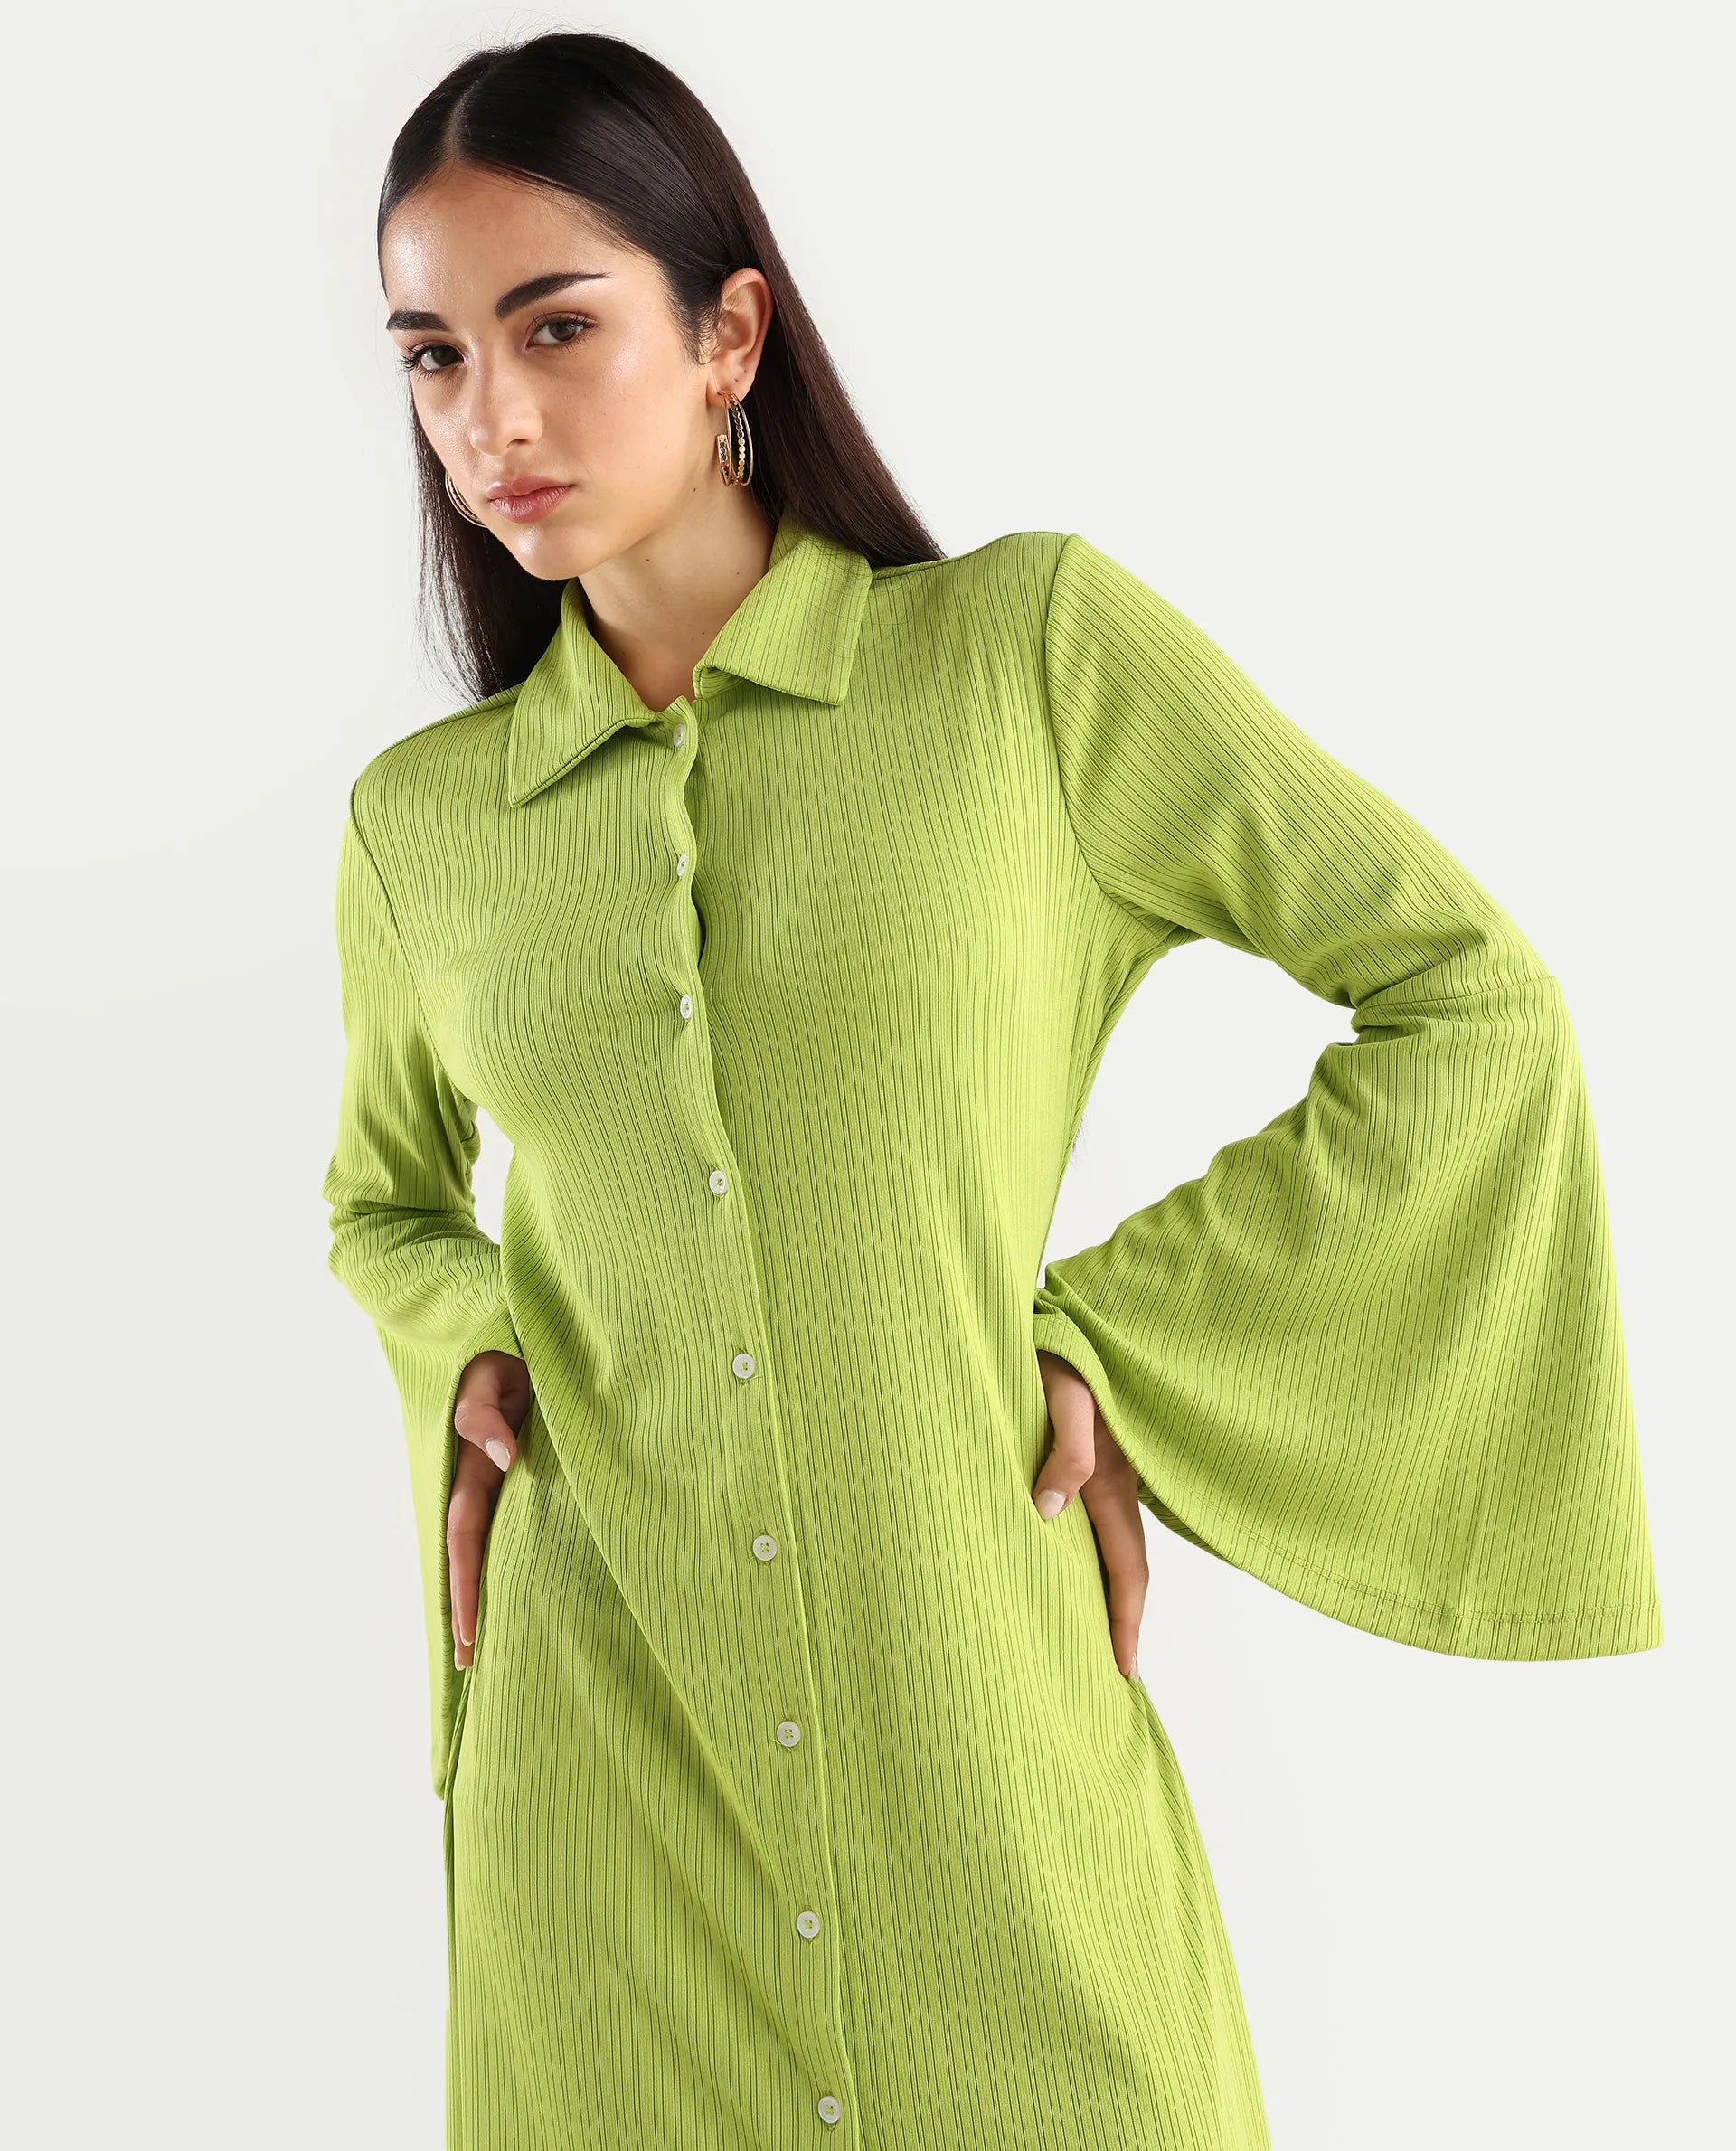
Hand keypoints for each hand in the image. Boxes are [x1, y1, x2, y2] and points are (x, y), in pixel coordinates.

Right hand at [449, 1349, 532, 1668]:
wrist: (535, 1327)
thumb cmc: (506, 1347)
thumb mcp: (490, 1372)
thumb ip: (485, 1414)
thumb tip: (505, 1460)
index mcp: (474, 1464)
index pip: (466, 1539)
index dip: (465, 1589)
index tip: (469, 1638)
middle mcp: (491, 1479)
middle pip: (478, 1555)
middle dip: (473, 1609)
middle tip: (475, 1666)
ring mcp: (514, 1477)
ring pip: (502, 1544)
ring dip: (497, 1589)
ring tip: (501, 1643)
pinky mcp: (543, 1467)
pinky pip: (531, 1522)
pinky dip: (527, 1557)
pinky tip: (541, 1585)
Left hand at [1033, 1349, 1148, 1680]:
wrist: (1066, 1317)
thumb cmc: (1058, 1353)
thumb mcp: (1063, 1396)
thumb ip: (1065, 1451)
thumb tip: (1048, 1512)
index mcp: (1113, 1480)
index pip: (1128, 1569)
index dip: (1126, 1622)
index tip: (1124, 1671)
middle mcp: (1116, 1484)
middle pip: (1125, 1568)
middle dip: (1121, 1621)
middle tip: (1110, 1674)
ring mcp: (1105, 1473)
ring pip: (1110, 1547)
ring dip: (1106, 1591)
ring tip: (1088, 1635)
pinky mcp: (1089, 1458)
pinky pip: (1093, 1522)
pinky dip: (1088, 1558)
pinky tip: (1063, 1568)